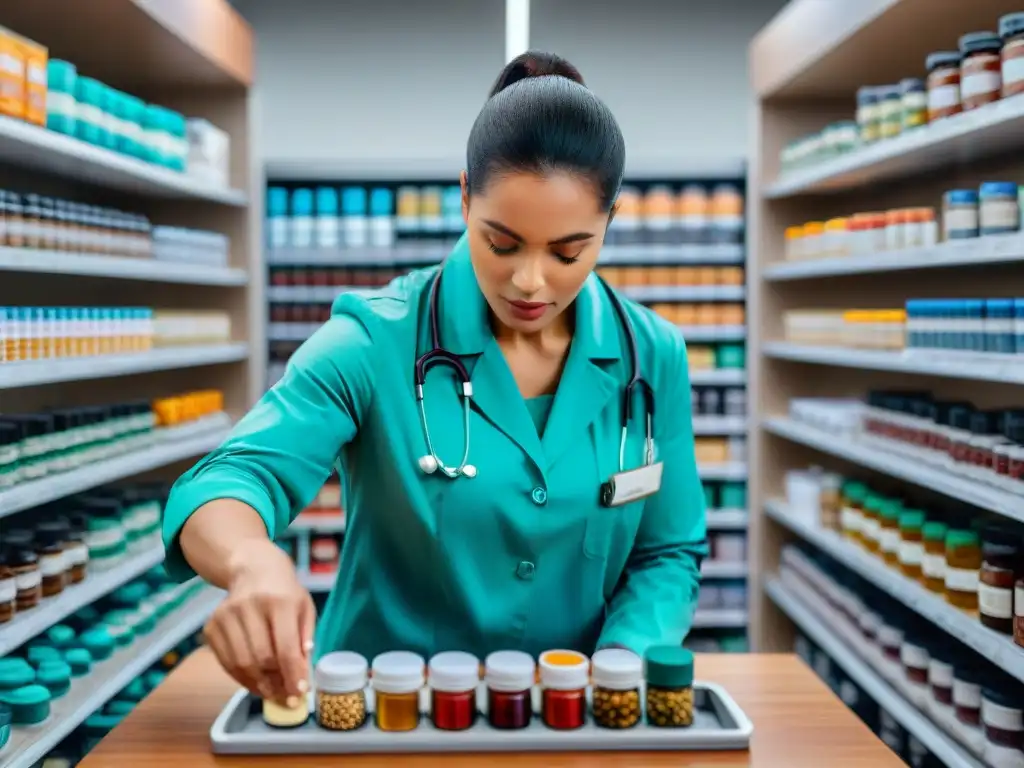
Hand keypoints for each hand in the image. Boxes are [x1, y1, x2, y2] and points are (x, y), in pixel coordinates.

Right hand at [203, 538, 316, 703]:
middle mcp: (249, 606)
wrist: (253, 568)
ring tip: (271, 691)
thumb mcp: (304, 608)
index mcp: (279, 601)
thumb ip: (305, 638)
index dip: (292, 675)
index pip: (285, 647)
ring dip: (258, 685)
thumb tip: (301, 671)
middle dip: (275, 683)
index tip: (298, 694)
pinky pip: (226, 662)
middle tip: (285, 696)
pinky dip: (240, 678)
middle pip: (261, 658)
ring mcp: (226, 615)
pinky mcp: (211, 625)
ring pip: (241, 664)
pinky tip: (254, 681)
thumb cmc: (285, 591)